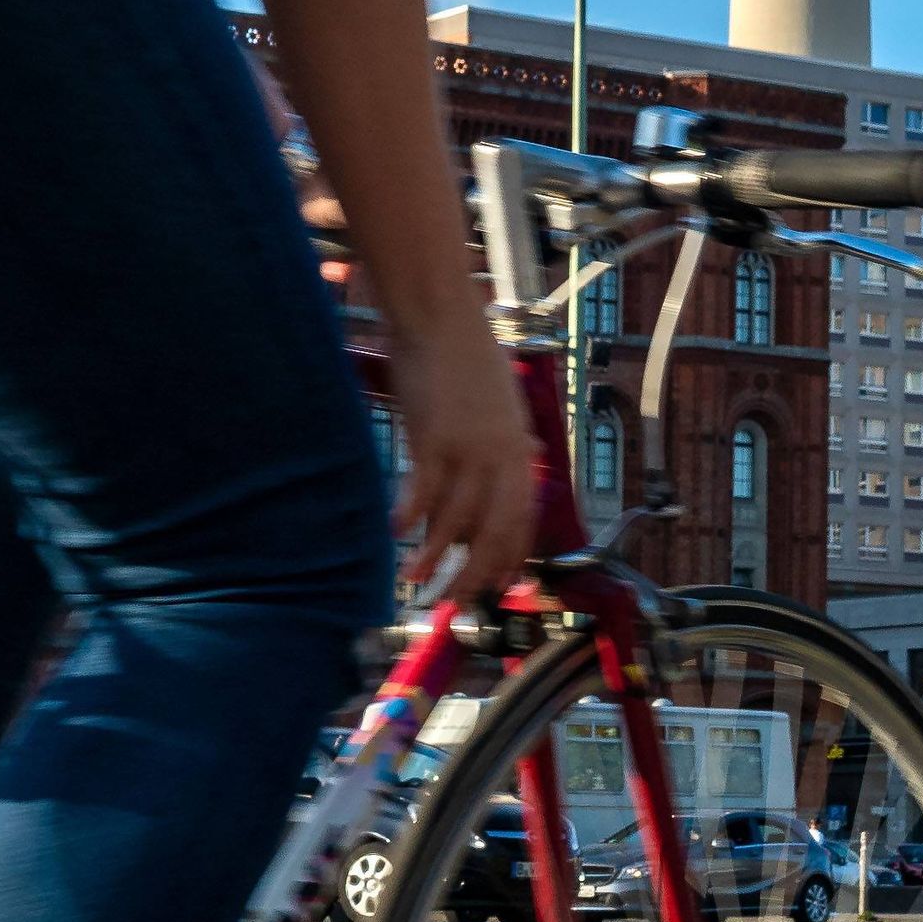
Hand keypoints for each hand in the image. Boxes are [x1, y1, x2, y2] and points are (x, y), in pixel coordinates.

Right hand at [389, 341, 541, 612]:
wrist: (441, 317)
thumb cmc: (468, 355)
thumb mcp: (505, 400)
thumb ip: (513, 435)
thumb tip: (528, 454)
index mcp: (519, 450)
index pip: (522, 518)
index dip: (509, 556)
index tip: (498, 586)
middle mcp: (501, 456)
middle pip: (493, 531)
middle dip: (474, 573)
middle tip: (455, 604)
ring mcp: (469, 449)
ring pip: (456, 520)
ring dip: (434, 557)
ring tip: (414, 583)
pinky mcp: (435, 438)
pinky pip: (423, 490)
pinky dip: (409, 517)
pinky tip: (395, 535)